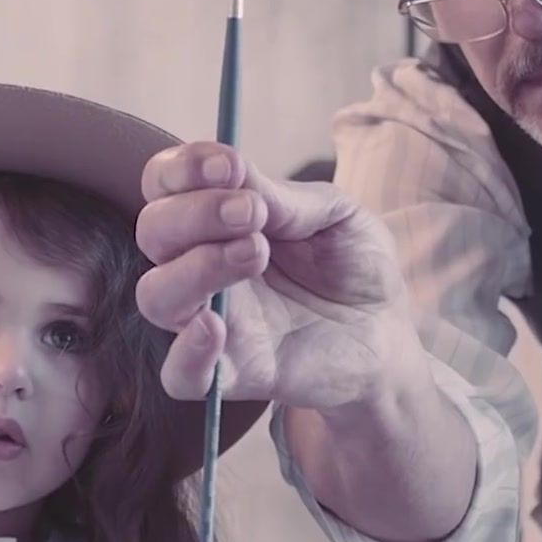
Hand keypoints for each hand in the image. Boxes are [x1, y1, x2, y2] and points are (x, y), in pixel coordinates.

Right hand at [135, 142, 423, 410]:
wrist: (388, 333)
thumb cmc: (355, 265)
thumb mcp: (336, 214)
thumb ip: (285, 197)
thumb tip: (236, 175)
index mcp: (220, 218)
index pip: (166, 184)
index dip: (183, 168)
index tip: (228, 166)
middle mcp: (202, 264)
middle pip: (154, 231)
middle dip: (194, 213)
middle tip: (251, 213)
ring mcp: (213, 320)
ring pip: (156, 295)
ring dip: (195, 268)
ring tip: (255, 254)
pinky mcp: (231, 373)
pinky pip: (180, 375)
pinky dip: (187, 352)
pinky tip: (218, 327)